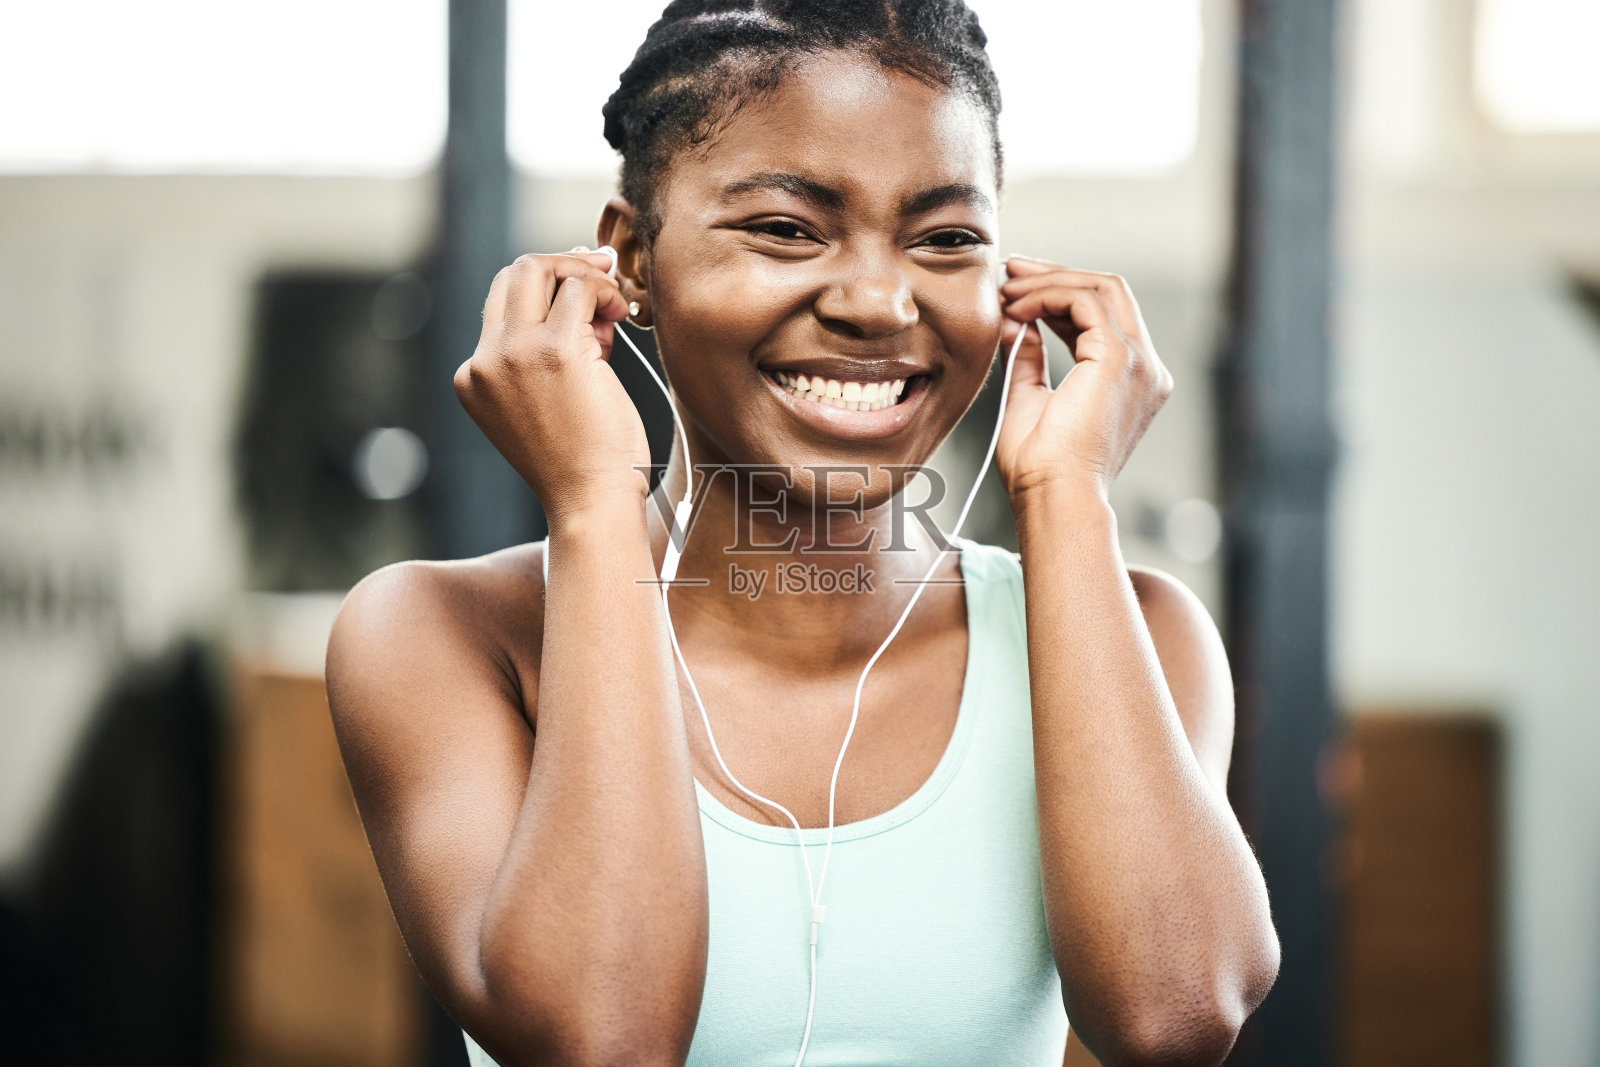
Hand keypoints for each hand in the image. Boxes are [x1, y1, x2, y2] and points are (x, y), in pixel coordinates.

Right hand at [454, 249, 648, 520]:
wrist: (591, 501)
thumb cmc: (583, 462)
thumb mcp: (544, 404)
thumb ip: (546, 353)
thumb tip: (581, 294)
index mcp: (473, 377)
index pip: (502, 303)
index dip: (546, 291)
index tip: (584, 298)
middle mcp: (484, 361)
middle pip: (513, 273)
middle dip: (562, 266)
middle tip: (601, 277)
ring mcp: (514, 353)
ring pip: (541, 269)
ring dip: (587, 277)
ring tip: (614, 311)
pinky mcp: (554, 351)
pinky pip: (579, 287)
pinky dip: (605, 291)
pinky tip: (622, 315)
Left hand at [994, 256, 1172, 503]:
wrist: (1054, 497)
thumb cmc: (1040, 469)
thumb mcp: (1030, 399)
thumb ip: (1029, 359)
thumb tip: (1014, 322)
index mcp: (1131, 381)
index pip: (1103, 315)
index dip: (1058, 295)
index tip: (1014, 289)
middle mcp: (1145, 368)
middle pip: (1109, 292)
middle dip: (1056, 275)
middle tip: (1011, 271)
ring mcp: (1138, 362)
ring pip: (1101, 288)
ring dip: (1049, 282)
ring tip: (1007, 288)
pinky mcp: (1119, 359)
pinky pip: (1086, 301)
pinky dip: (1048, 296)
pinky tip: (1016, 308)